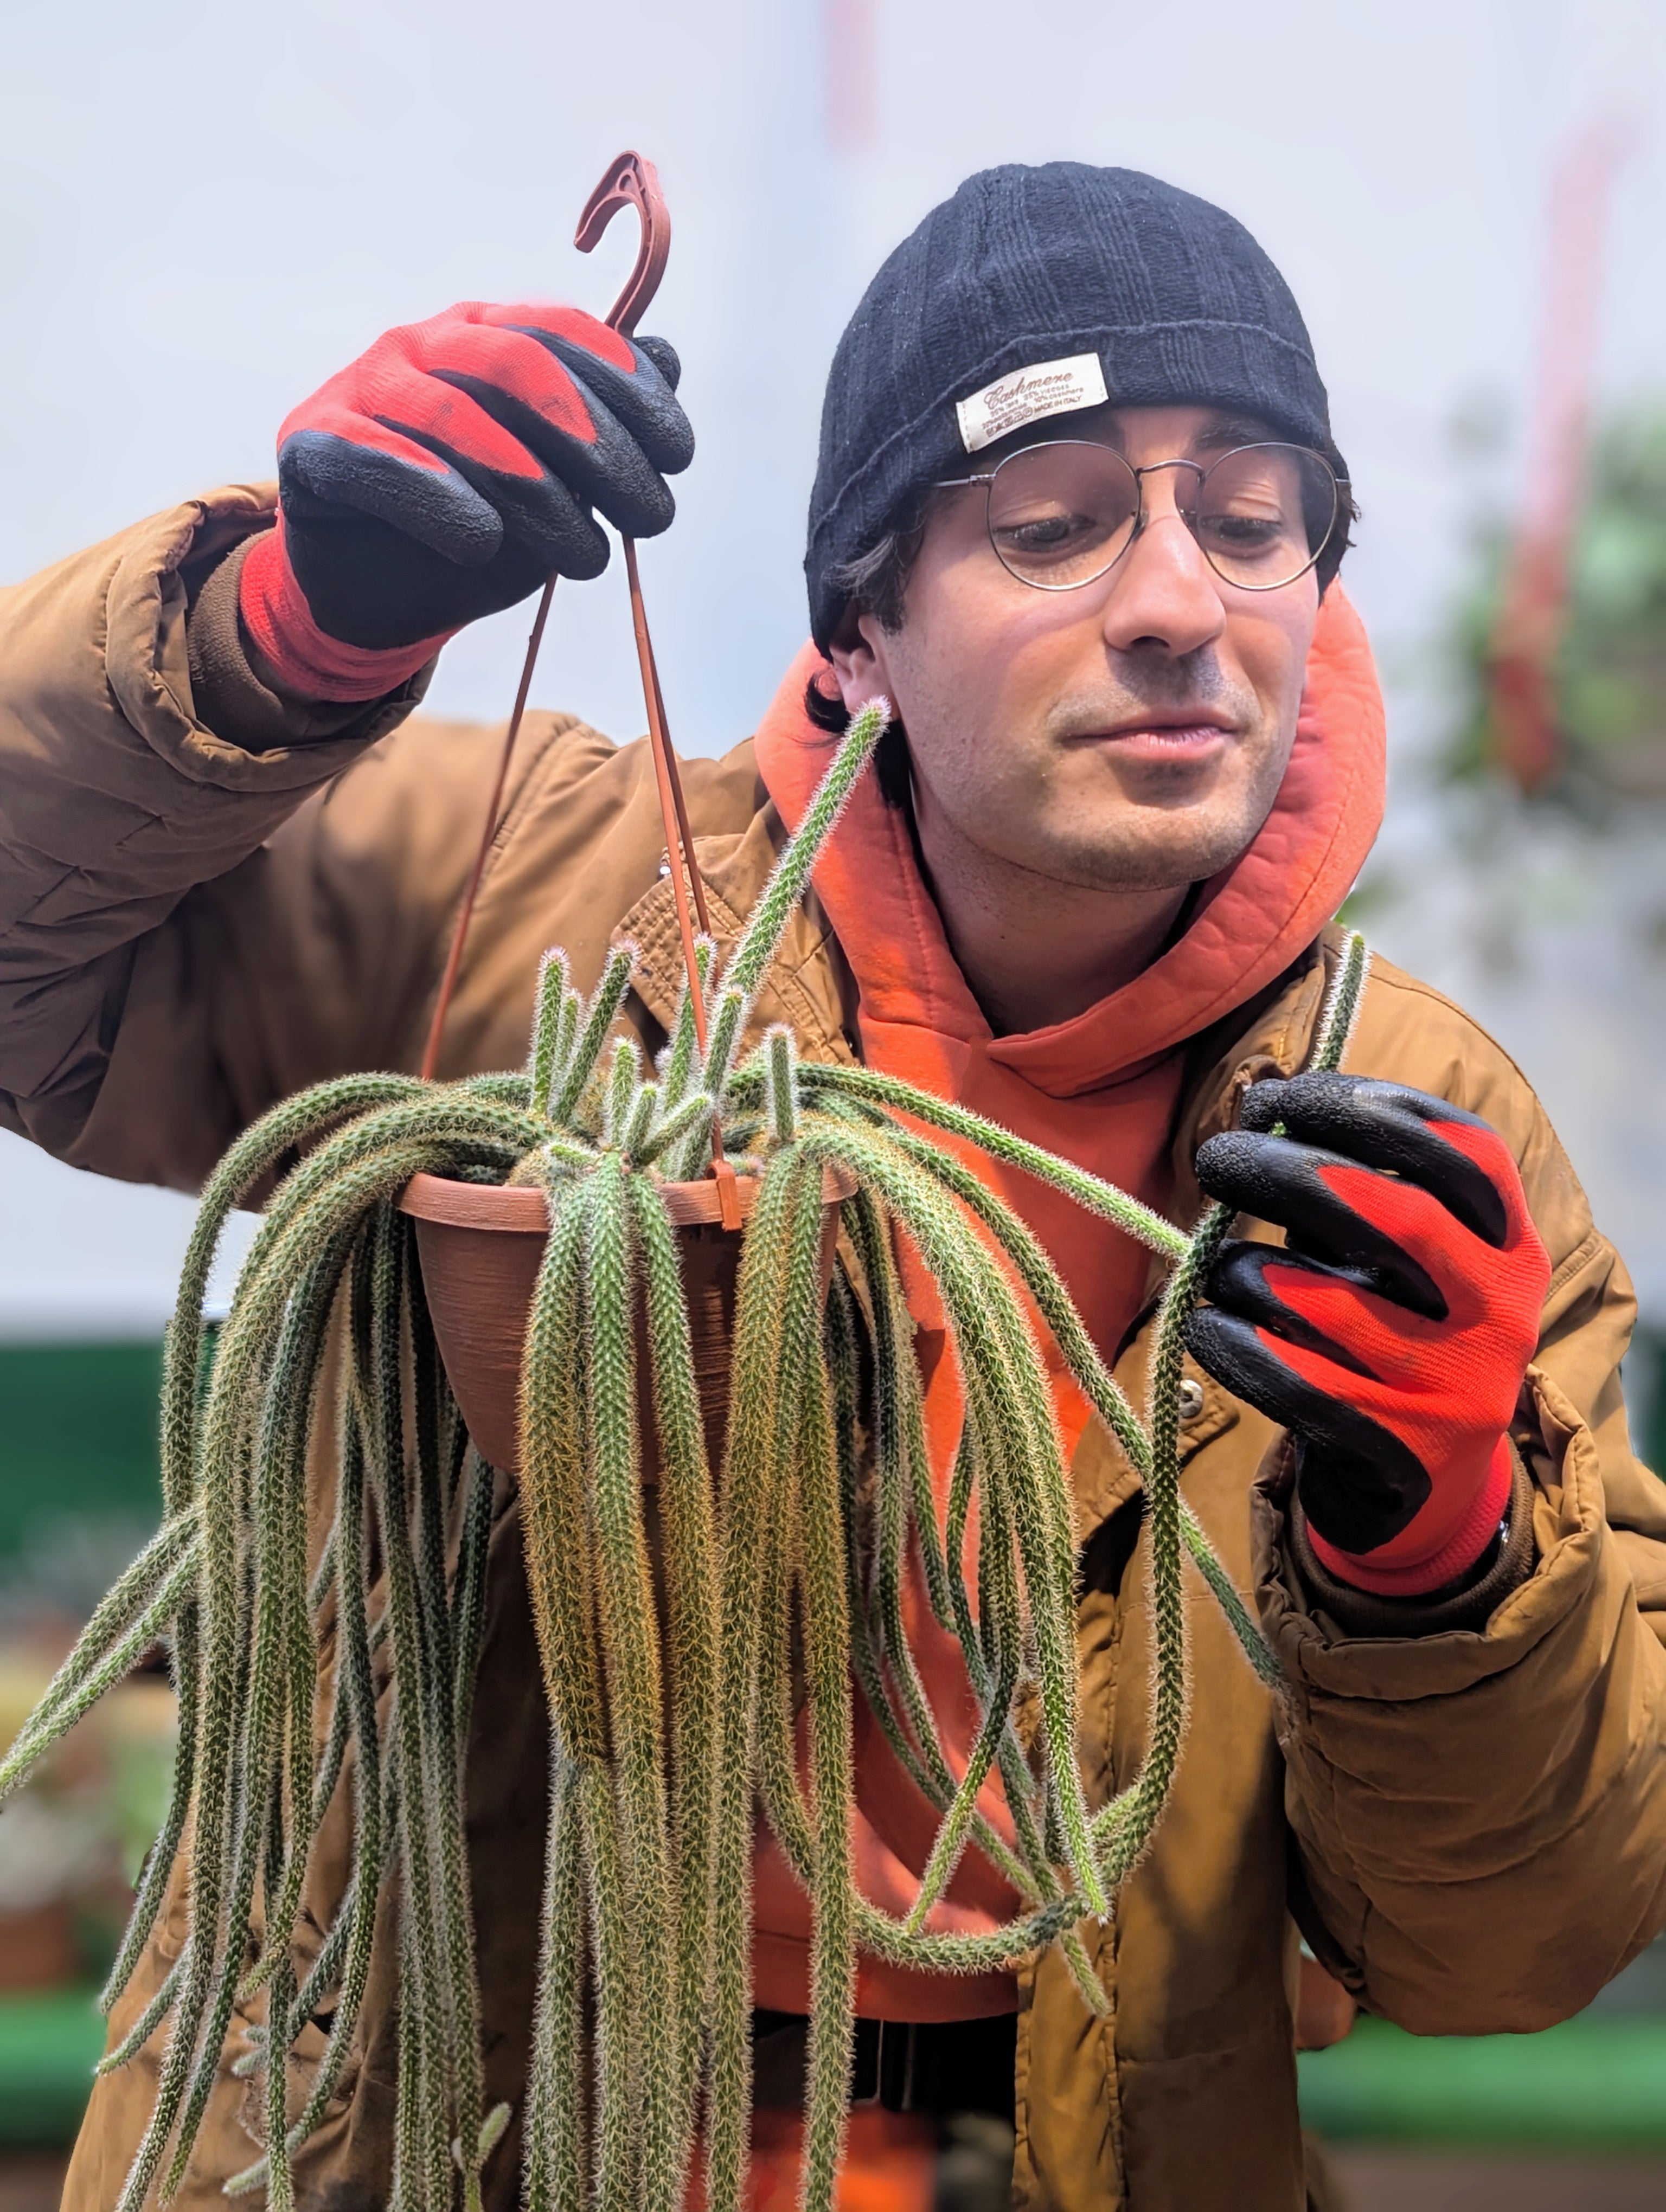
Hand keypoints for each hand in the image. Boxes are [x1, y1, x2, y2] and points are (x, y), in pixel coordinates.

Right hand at [238, 301, 692, 693]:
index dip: (629, 389)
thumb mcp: (557, 483)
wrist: (378, 592)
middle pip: (518, 367)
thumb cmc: (475, 528)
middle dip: (597, 444)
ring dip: (534, 489)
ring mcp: (363, 386)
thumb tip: (666, 358)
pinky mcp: (313, 445)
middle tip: (649, 516)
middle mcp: (424, 344)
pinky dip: (434, 498)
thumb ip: (606, 422)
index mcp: (486, 335)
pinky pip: (375, 460)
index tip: (677, 457)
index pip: (562, 333)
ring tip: (586, 559)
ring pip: (453, 413)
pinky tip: (480, 542)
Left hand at [1186, 1073, 1549, 1596]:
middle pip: (1394, 1215)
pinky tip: (1205, 1327)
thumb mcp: (1398, 1262)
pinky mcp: (1394, 1451)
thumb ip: (1349, 1188)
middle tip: (1215, 1158)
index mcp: (1509, 1247)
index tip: (1278, 1097)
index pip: (1461, 1150)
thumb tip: (1258, 1104)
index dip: (1366, 1107)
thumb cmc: (1391, 1338)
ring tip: (1217, 1269)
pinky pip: (1291, 1382)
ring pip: (1326, 1303)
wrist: (1421, 1491)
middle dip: (1287, 1171)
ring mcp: (1453, 1388)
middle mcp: (1498, 1313)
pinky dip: (1232, 1344)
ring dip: (1245, 1271)